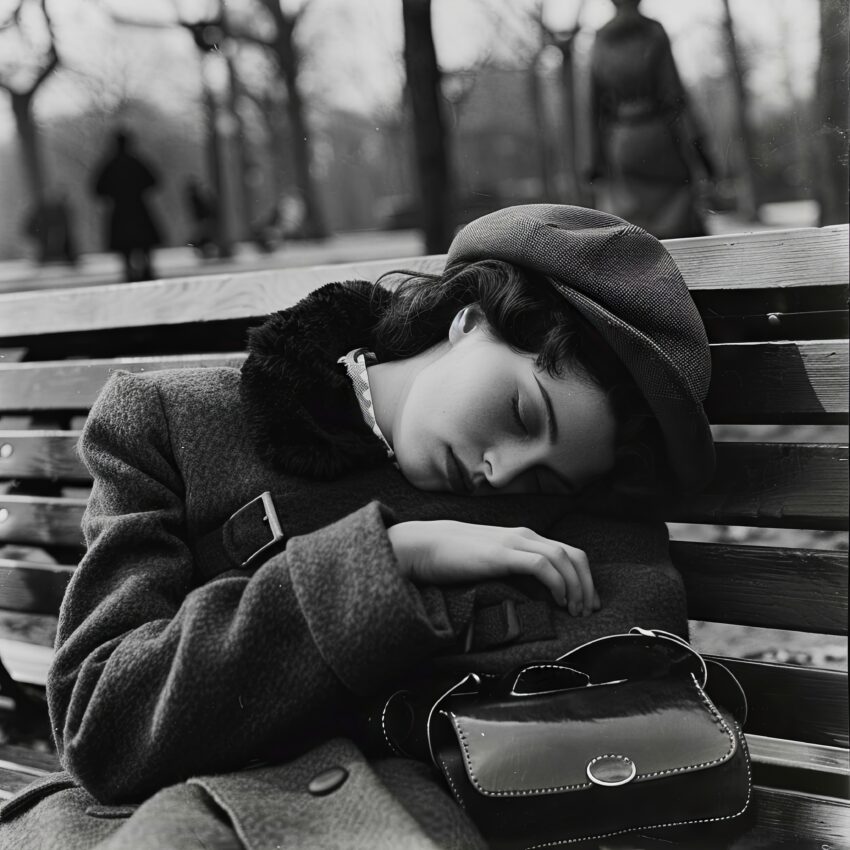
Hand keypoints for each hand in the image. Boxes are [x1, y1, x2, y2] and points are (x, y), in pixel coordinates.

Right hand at [387, 520, 600, 615]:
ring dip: (576, 586)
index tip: (586, 602)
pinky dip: (556, 583)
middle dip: (586, 584)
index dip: (584, 578)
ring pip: (563, 558)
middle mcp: (524, 536)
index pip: (568, 552)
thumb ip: (511, 569)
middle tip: (587, 610)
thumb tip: (530, 593)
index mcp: (524, 538)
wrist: (425, 545)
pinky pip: (541, 565)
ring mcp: (514, 542)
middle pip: (573, 555)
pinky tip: (557, 600)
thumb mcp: (491, 561)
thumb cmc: (454, 557)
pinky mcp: (502, 554)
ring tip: (574, 610)